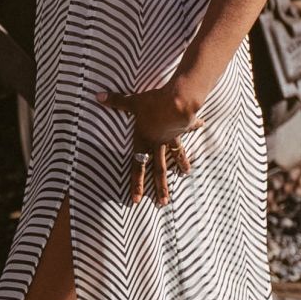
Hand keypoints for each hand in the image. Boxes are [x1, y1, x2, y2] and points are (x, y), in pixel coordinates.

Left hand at [99, 81, 202, 204]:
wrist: (178, 103)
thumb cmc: (153, 104)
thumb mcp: (132, 102)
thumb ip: (116, 101)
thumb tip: (98, 96)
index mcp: (144, 140)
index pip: (138, 166)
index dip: (136, 184)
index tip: (137, 200)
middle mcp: (158, 143)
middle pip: (159, 169)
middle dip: (161, 187)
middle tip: (163, 203)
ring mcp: (172, 137)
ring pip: (176, 154)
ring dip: (181, 164)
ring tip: (186, 173)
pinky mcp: (183, 127)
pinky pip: (188, 128)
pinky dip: (195, 126)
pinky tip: (202, 125)